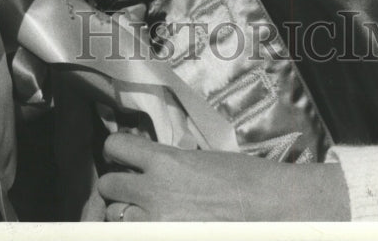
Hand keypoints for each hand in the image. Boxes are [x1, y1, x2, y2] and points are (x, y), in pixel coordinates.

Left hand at [95, 132, 350, 221]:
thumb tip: (145, 168)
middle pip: (108, 186)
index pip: (116, 147)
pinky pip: (132, 235)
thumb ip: (166, 163)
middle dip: (117, 187)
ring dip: (124, 214)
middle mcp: (154, 190)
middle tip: (131, 189)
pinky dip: (138, 230)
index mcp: (164, 160)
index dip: (117, 151)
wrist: (270, 206)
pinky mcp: (165, 238)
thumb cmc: (243, 178)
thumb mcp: (198, 158)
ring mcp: (156, 222)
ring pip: (114, 217)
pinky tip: (152, 223)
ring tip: (143, 212)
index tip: (123, 156)